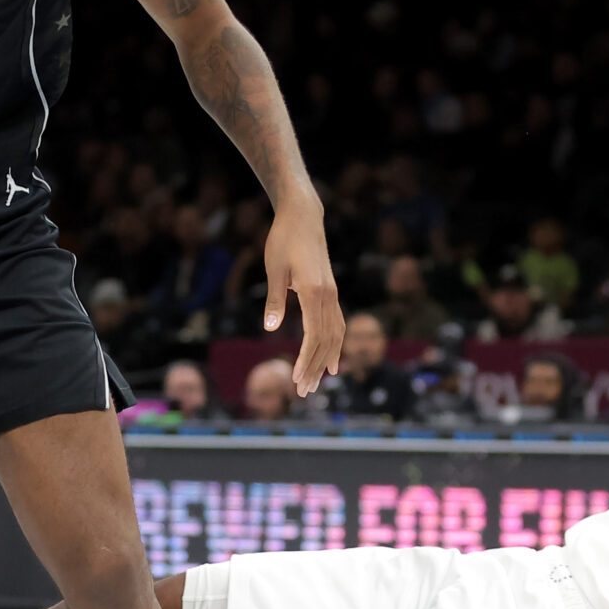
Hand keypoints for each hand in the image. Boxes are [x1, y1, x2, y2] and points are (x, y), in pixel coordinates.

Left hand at [265, 199, 342, 397]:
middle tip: (303, 392)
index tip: (296, 380)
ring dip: (325, 360)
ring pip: (335, 335)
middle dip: (315, 368)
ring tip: (317, 382)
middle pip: (326, 341)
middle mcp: (328, 296)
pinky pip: (337, 324)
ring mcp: (332, 294)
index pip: (313, 336)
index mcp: (313, 292)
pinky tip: (331, 359)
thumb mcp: (273, 269)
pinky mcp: (330, 291)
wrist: (303, 216)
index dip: (305, 360)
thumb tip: (271, 328)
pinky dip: (335, 345)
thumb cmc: (283, 240)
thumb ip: (274, 299)